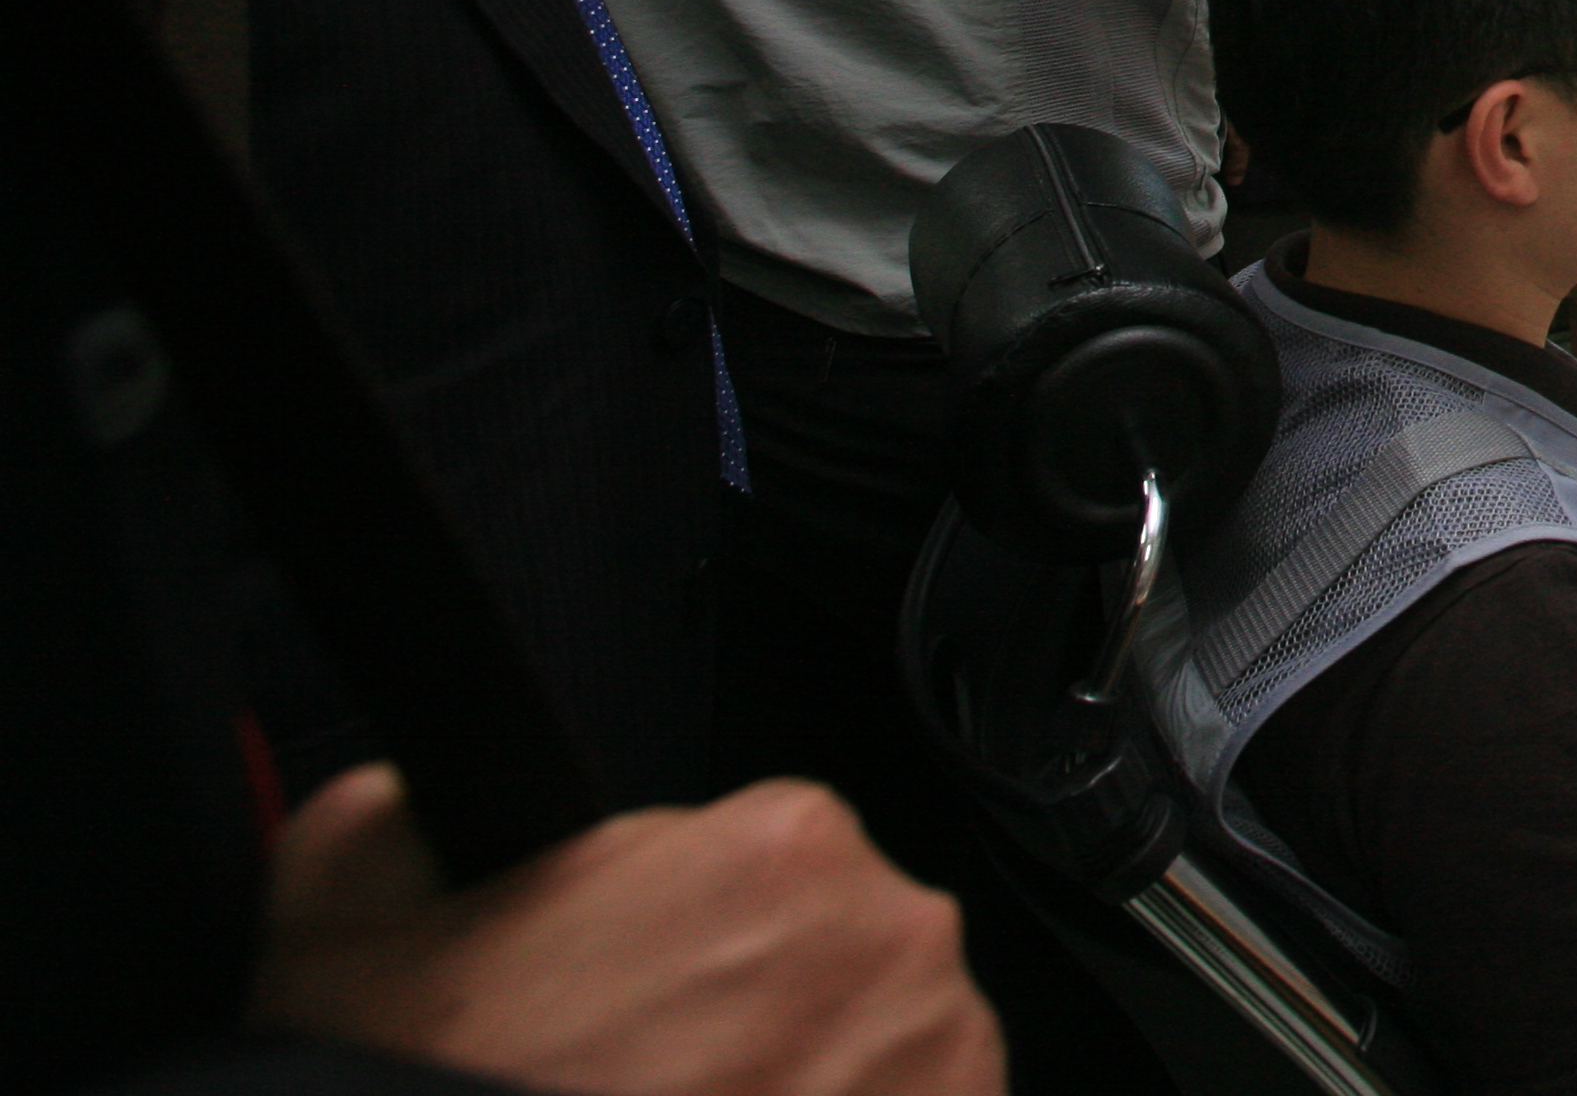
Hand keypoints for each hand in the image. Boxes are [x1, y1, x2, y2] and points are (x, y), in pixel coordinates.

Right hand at [249, 763, 1003, 1095]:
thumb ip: (390, 819)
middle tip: (647, 1085)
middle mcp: (898, 945)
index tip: (632, 1003)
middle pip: (834, 955)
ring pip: (880, 1053)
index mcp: (787, 848)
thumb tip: (409, 798)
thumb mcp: (342, 935)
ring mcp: (945, 1063)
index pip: (760, 858)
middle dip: (754, 1013)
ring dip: (808, 1090)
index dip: (680, 936)